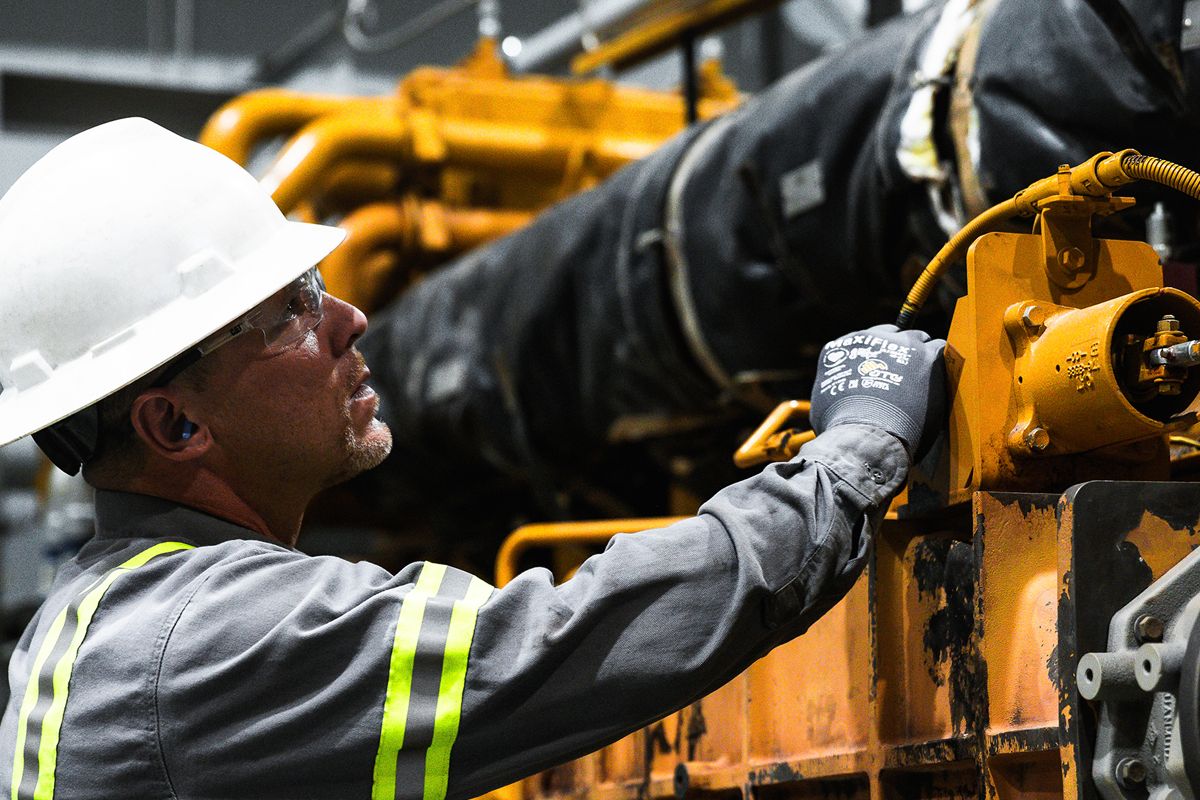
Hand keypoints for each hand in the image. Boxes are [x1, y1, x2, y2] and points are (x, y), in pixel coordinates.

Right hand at [809, 324, 945, 457]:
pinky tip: (936, 383)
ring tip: (924, 379)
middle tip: (906, 375)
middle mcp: (871, 338)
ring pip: (919, 340)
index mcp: (842, 348)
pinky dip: (939, 366)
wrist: (866, 432)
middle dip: (900, 352)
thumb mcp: (823, 405)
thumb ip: (834, 392)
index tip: (884, 368)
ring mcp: (901, 344)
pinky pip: (940, 350)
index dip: (878, 356)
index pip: (865, 341)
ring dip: (922, 357)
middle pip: (893, 335)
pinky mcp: (927, 355)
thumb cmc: (842, 426)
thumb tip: (836, 401)